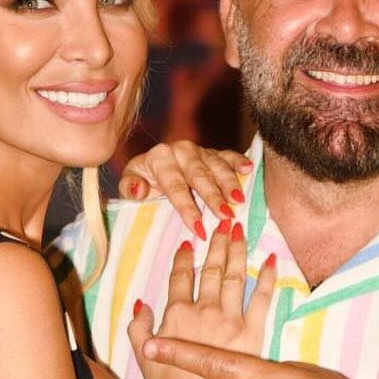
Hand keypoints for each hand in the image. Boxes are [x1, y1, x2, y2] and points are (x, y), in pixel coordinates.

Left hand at [119, 140, 252, 238]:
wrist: (152, 165)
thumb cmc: (143, 180)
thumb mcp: (130, 183)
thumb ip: (130, 187)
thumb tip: (139, 190)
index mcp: (160, 158)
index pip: (176, 186)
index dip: (187, 209)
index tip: (198, 229)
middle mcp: (181, 150)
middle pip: (200, 176)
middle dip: (213, 197)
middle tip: (226, 216)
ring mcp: (200, 150)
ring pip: (217, 166)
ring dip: (230, 184)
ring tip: (239, 200)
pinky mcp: (214, 151)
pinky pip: (228, 155)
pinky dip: (239, 161)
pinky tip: (249, 169)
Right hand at [126, 219, 275, 378]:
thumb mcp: (141, 351)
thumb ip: (138, 323)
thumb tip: (141, 302)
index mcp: (177, 313)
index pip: (181, 277)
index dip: (185, 257)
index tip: (189, 242)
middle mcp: (204, 310)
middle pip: (211, 270)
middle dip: (217, 244)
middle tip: (223, 223)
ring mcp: (229, 320)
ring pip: (234, 277)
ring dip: (237, 251)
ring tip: (240, 231)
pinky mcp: (251, 333)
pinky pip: (262, 300)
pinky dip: (268, 278)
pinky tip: (271, 259)